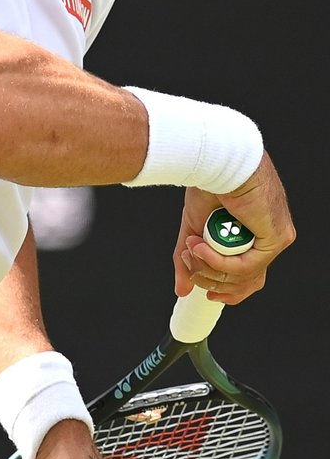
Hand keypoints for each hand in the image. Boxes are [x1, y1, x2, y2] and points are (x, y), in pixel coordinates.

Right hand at [177, 151, 295, 303]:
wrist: (218, 165)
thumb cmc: (210, 185)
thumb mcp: (194, 230)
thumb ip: (190, 260)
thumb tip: (182, 289)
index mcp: (253, 236)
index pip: (248, 276)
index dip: (228, 290)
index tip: (208, 293)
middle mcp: (267, 240)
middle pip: (246, 282)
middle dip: (212, 280)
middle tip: (190, 264)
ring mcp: (275, 240)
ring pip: (244, 276)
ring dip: (210, 267)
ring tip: (192, 248)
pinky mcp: (276, 238)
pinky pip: (247, 265)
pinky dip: (220, 261)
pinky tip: (201, 248)